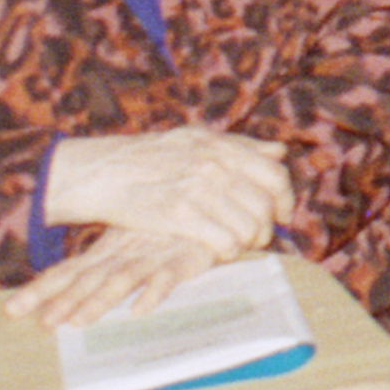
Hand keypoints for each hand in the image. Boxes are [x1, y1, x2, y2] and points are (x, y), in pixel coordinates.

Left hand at [4, 227, 226, 330]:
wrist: (216, 193)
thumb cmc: (172, 220)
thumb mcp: (135, 235)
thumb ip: (109, 259)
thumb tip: (76, 286)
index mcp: (109, 247)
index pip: (69, 270)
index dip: (42, 290)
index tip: (13, 309)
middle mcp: (125, 252)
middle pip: (87, 279)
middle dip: (61, 301)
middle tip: (39, 323)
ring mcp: (154, 254)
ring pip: (122, 279)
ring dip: (101, 301)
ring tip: (79, 322)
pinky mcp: (186, 257)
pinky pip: (169, 276)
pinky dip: (155, 292)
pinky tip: (140, 310)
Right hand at [45, 125, 292, 258]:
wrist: (104, 172)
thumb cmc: (149, 156)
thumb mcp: (195, 138)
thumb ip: (240, 146)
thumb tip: (279, 153)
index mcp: (221, 146)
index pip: (275, 174)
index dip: (285, 198)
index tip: (282, 213)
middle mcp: (215, 166)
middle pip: (264, 205)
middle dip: (267, 226)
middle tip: (257, 236)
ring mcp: (198, 190)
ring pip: (249, 227)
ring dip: (248, 241)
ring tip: (237, 244)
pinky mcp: (180, 216)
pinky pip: (226, 242)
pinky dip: (229, 251)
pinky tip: (218, 251)